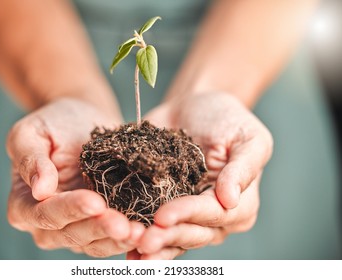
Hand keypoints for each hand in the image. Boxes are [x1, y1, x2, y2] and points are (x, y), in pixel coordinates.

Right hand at [6, 97, 144, 256]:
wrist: (82, 121)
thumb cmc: (54, 123)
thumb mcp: (32, 132)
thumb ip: (30, 158)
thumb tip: (39, 190)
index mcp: (24, 203)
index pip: (45, 213)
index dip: (69, 209)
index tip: (94, 201)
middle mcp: (48, 223)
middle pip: (71, 233)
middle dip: (99, 229)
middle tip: (124, 226)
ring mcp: (76, 226)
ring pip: (94, 242)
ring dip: (117, 239)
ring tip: (140, 232)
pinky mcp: (100, 224)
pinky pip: (112, 237)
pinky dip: (128, 236)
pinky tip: (146, 230)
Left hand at [133, 92, 272, 258]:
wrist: (195, 107)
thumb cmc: (227, 119)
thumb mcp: (248, 138)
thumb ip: (243, 168)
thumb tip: (231, 200)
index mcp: (240, 204)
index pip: (213, 213)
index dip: (187, 215)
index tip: (163, 216)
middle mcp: (215, 217)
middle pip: (192, 233)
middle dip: (167, 237)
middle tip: (143, 241)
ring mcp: (189, 216)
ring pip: (173, 238)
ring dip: (153, 245)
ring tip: (131, 248)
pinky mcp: (165, 208)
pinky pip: (155, 228)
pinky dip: (140, 238)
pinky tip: (125, 247)